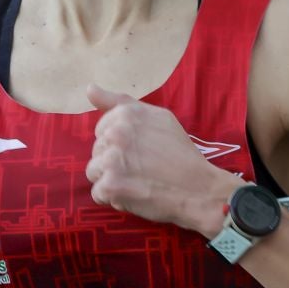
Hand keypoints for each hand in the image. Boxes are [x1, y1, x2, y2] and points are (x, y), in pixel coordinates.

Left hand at [83, 85, 241, 234]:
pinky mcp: (111, 186)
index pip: (101, 130)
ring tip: (136, 182)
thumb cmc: (179, 153)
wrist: (198, 189)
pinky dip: (113, 198)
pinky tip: (133, 195)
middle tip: (142, 168)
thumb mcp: (157, 117)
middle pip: (97, 151)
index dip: (119, 144)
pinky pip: (97, 194)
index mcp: (126, 114)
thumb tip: (89, 88)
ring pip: (93, 172)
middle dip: (114, 162)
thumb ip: (120, 102)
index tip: (139, 151)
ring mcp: (111, 160)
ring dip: (110, 180)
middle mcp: (116, 133)